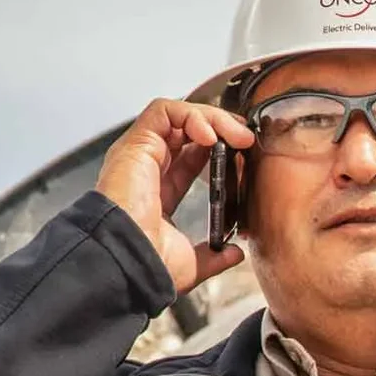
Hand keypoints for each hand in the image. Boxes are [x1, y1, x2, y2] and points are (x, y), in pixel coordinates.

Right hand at [92, 98, 254, 296]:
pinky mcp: (135, 144)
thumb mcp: (191, 261)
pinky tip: (211, 136)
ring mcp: (140, 154)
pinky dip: (191, 116)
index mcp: (158, 192)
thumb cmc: (148, 264)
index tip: (245, 154)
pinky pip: (163, 112)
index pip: (191, 157)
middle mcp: (147, 168)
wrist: (130, 262)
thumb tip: (234, 253)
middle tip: (246, 140)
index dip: (220, 149)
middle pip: (186, 130)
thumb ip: (214, 255)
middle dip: (221, 127)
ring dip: (212, 118)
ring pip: (177, 115)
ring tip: (236, 135)